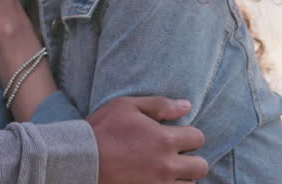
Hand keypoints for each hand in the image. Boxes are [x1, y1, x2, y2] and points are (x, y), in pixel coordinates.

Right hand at [88, 96, 207, 183]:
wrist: (80, 160)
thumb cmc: (102, 129)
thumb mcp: (127, 106)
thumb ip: (160, 105)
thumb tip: (187, 106)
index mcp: (165, 139)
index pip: (198, 138)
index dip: (190, 136)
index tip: (178, 137)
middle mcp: (167, 165)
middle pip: (201, 166)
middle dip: (192, 159)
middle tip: (176, 156)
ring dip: (182, 178)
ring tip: (166, 171)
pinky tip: (158, 181)